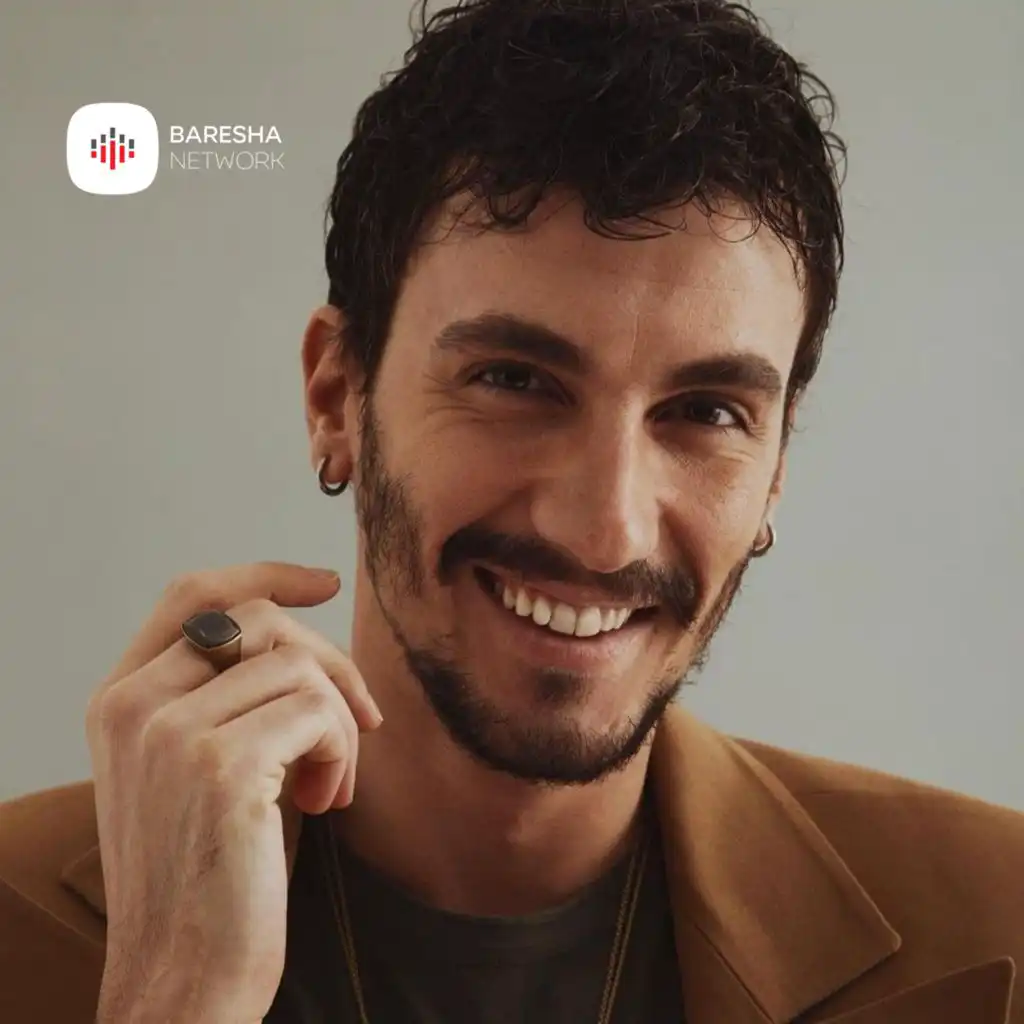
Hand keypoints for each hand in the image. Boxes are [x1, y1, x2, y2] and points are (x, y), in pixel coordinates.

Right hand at [85, 562, 381, 1023]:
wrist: (182, 977)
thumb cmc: (206, 875)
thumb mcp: (194, 769)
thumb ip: (223, 697)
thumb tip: (302, 637)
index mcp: (120, 701)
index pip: (192, 595)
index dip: (264, 575)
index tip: (324, 582)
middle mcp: (134, 705)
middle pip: (262, 621)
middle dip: (329, 664)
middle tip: (358, 723)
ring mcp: (172, 732)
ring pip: (300, 666)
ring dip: (339, 722)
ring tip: (327, 783)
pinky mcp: (221, 765)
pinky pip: (319, 711)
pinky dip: (342, 750)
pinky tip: (326, 801)